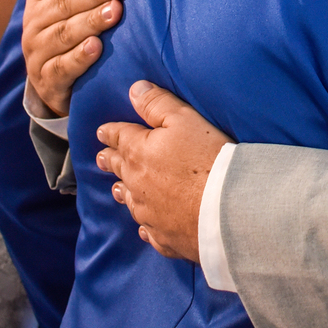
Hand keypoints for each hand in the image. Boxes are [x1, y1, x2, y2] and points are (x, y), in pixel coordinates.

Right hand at [22, 0, 126, 116]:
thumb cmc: (65, 22)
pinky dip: (79, 58)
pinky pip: (62, 68)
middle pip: (63, 4)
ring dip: (89, 22)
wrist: (53, 78)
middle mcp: (34, 21)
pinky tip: (97, 48)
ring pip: (63, 34)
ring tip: (115, 12)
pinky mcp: (47, 81)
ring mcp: (38, 52)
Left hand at [95, 80, 231, 261]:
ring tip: (116, 189)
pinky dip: (145, 226)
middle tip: (101, 158)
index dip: (110, 132)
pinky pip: (148, 231)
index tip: (102, 132)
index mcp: (138, 152)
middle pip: (118, 169)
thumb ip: (157, 103)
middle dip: (110, 160)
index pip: (119, 137)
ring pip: (129, 200)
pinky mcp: (164, 237)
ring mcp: (148, 214)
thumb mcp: (185, 119)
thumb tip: (134, 90)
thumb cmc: (208, 158)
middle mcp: (136, 184)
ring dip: (123, 191)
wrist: (226, 209)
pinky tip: (144, 228)